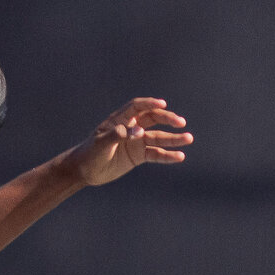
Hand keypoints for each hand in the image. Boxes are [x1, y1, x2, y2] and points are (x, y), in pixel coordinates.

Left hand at [70, 98, 190, 186]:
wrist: (85, 171)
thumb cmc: (90, 154)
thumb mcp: (101, 144)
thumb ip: (118, 135)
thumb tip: (138, 131)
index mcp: (120, 120)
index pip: (137, 107)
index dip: (150, 104)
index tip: (163, 104)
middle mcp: (131, 128)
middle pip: (153, 119)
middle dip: (167, 119)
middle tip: (181, 123)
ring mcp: (136, 141)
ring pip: (158, 137)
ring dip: (173, 138)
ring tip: (189, 139)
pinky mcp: (138, 155)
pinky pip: (156, 154)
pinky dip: (167, 155)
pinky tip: (180, 157)